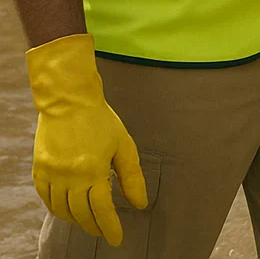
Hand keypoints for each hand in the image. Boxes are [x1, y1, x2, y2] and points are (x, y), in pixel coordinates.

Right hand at [27, 35, 146, 245]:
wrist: (67, 101)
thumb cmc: (101, 121)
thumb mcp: (124, 145)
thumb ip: (131, 177)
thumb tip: (139, 204)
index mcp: (92, 170)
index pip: (101, 210)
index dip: (110, 227)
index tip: (117, 240)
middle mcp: (69, 176)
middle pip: (81, 214)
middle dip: (94, 227)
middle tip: (104, 232)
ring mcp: (51, 174)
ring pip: (61, 210)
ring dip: (76, 220)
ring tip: (89, 222)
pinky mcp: (38, 170)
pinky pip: (46, 199)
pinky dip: (57, 208)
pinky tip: (68, 209)